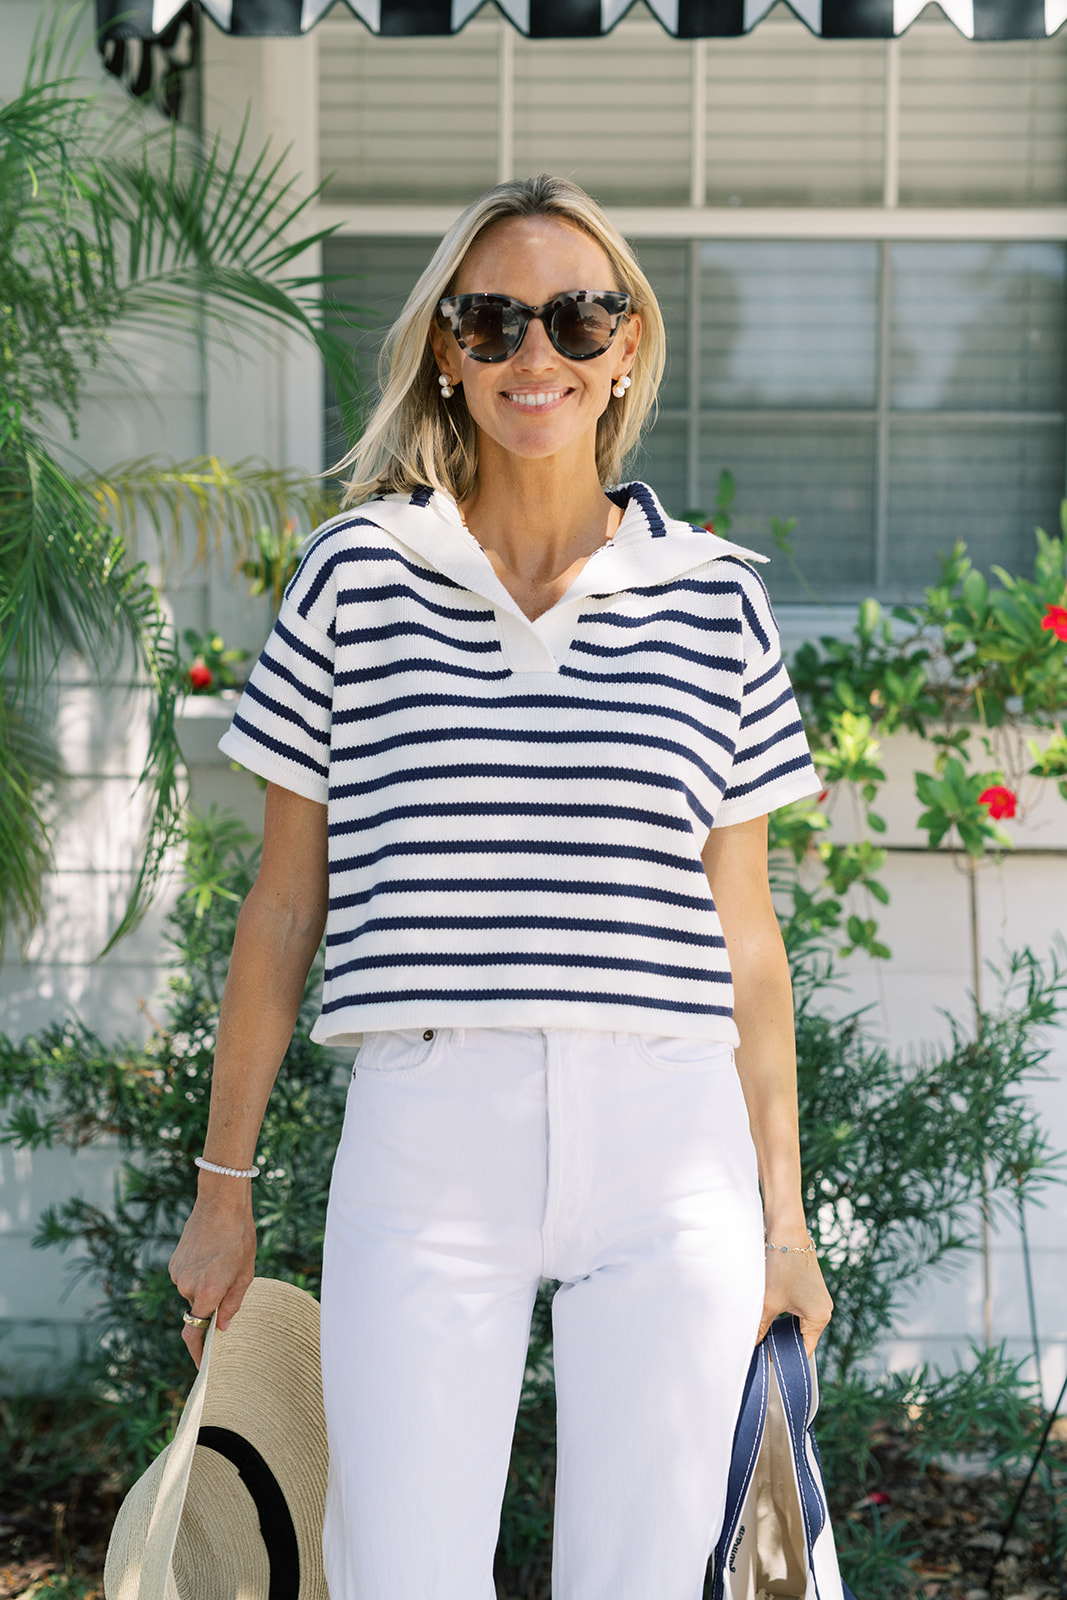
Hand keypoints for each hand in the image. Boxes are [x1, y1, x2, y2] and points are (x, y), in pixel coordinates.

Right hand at [169, 1193, 256, 1368]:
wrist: (220, 1203)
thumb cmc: (240, 1237)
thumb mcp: (245, 1273)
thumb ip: (232, 1304)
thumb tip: (222, 1328)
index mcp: (207, 1293)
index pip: (196, 1333)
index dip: (198, 1352)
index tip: (203, 1366)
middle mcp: (187, 1287)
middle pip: (199, 1308)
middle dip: (213, 1302)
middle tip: (231, 1278)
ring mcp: (178, 1274)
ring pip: (193, 1291)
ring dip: (206, 1284)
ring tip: (223, 1259)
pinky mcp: (174, 1262)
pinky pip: (187, 1277)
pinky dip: (199, 1272)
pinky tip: (211, 1253)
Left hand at [756, 1247, 832, 1358]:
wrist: (786, 1231)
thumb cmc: (782, 1266)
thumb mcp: (768, 1301)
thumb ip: (760, 1327)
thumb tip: (751, 1345)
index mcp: (820, 1317)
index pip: (804, 1350)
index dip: (785, 1357)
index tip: (767, 1361)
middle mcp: (823, 1309)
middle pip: (801, 1337)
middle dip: (782, 1342)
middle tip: (761, 1349)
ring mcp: (817, 1298)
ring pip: (797, 1323)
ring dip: (781, 1327)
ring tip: (762, 1332)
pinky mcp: (808, 1288)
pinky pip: (797, 1310)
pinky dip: (783, 1314)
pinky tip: (767, 1315)